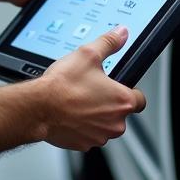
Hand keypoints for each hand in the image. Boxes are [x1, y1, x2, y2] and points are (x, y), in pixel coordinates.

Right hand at [35, 26, 146, 150]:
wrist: (38, 107)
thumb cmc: (63, 86)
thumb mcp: (89, 54)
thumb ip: (109, 43)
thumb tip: (121, 34)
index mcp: (122, 101)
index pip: (140, 100)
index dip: (130, 90)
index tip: (120, 86)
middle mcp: (114, 123)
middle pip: (120, 113)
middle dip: (109, 102)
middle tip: (93, 89)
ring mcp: (99, 136)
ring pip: (104, 124)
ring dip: (96, 115)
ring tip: (80, 99)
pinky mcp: (83, 145)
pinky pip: (88, 134)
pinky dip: (82, 126)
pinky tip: (70, 112)